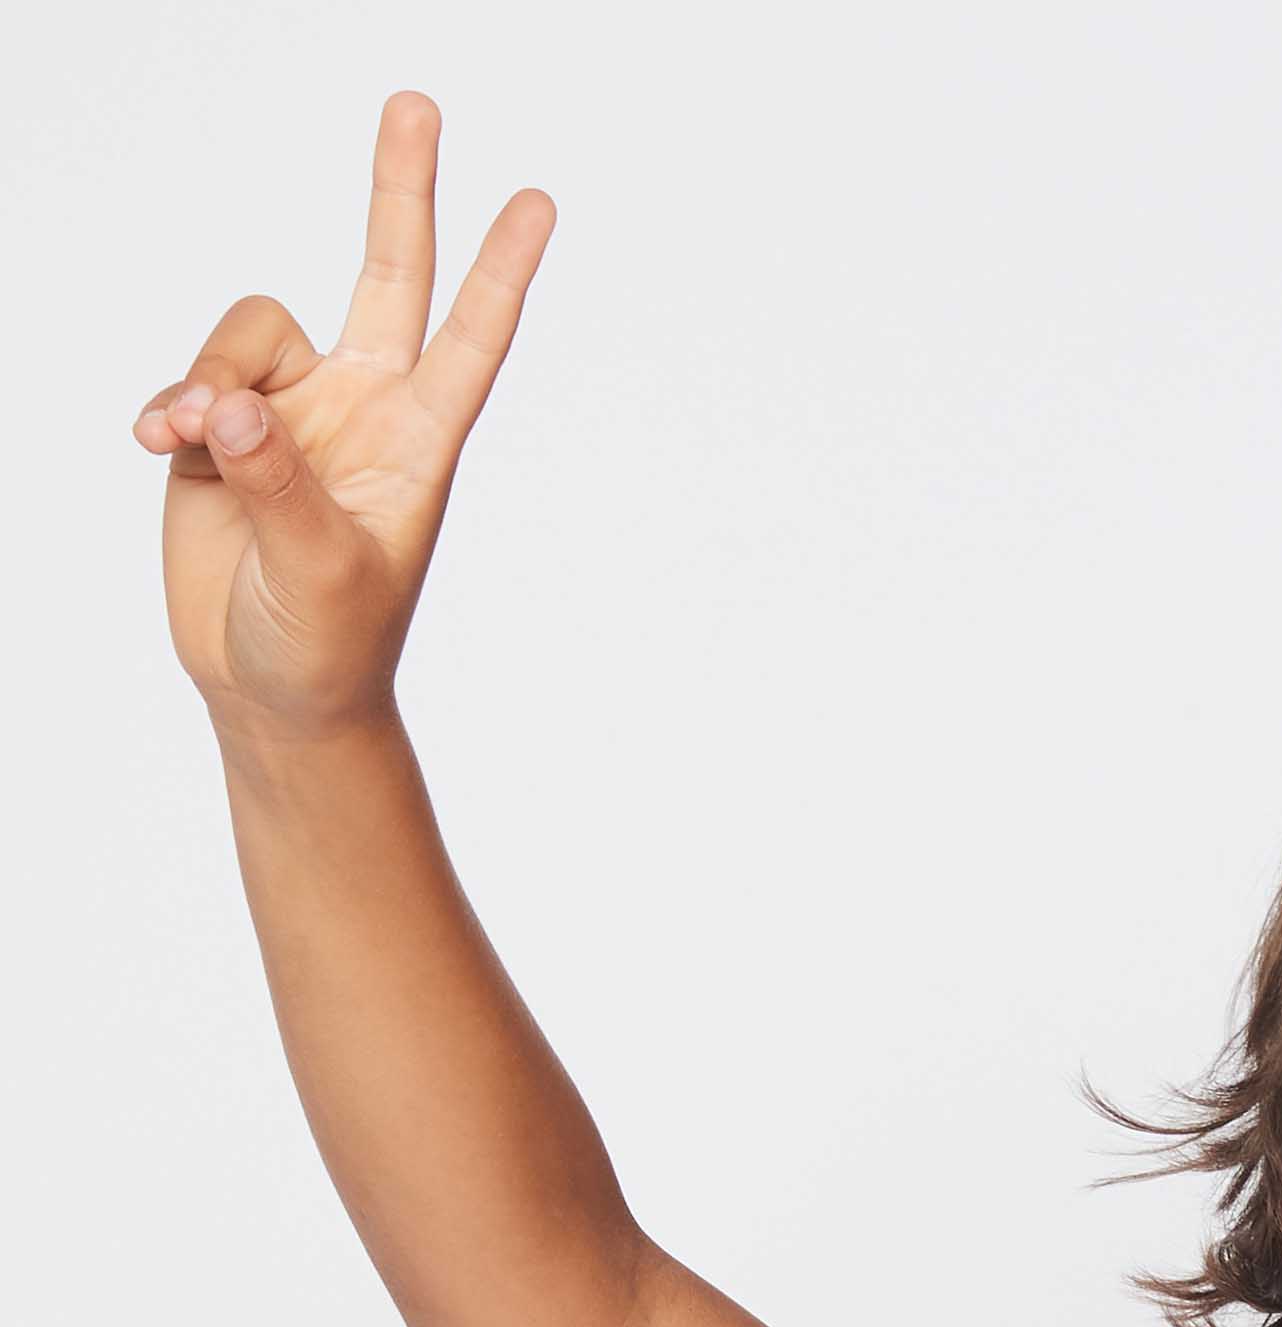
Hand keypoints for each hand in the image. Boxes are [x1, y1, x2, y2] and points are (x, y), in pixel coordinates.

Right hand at [132, 92, 554, 742]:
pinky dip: (169, 405)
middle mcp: (365, 407)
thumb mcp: (320, 570)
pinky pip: (191, 378)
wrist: (270, 687)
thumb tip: (235, 401)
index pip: (471, 338)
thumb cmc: (328, 642)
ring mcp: (295, 413)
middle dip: (399, 191)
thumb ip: (280, 480)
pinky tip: (160, 447)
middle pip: (386, 274)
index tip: (540, 201)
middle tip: (417, 102)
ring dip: (208, 376)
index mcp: (421, 440)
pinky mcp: (228, 430)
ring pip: (248, 333)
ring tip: (192, 441)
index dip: (503, 270)